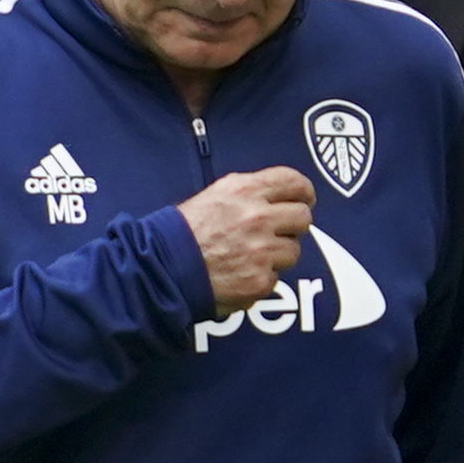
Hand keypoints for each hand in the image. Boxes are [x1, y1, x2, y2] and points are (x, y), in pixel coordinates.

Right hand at [178, 167, 313, 312]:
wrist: (160, 269)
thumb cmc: (180, 233)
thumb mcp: (213, 197)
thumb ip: (247, 194)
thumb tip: (276, 198)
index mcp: (245, 191)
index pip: (295, 182)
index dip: (303, 192)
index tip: (303, 199)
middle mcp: (257, 217)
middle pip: (303, 217)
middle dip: (293, 225)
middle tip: (278, 232)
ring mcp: (261, 251)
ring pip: (293, 250)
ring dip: (277, 255)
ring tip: (250, 256)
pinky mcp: (260, 280)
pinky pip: (275, 278)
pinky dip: (260, 278)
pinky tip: (239, 273)